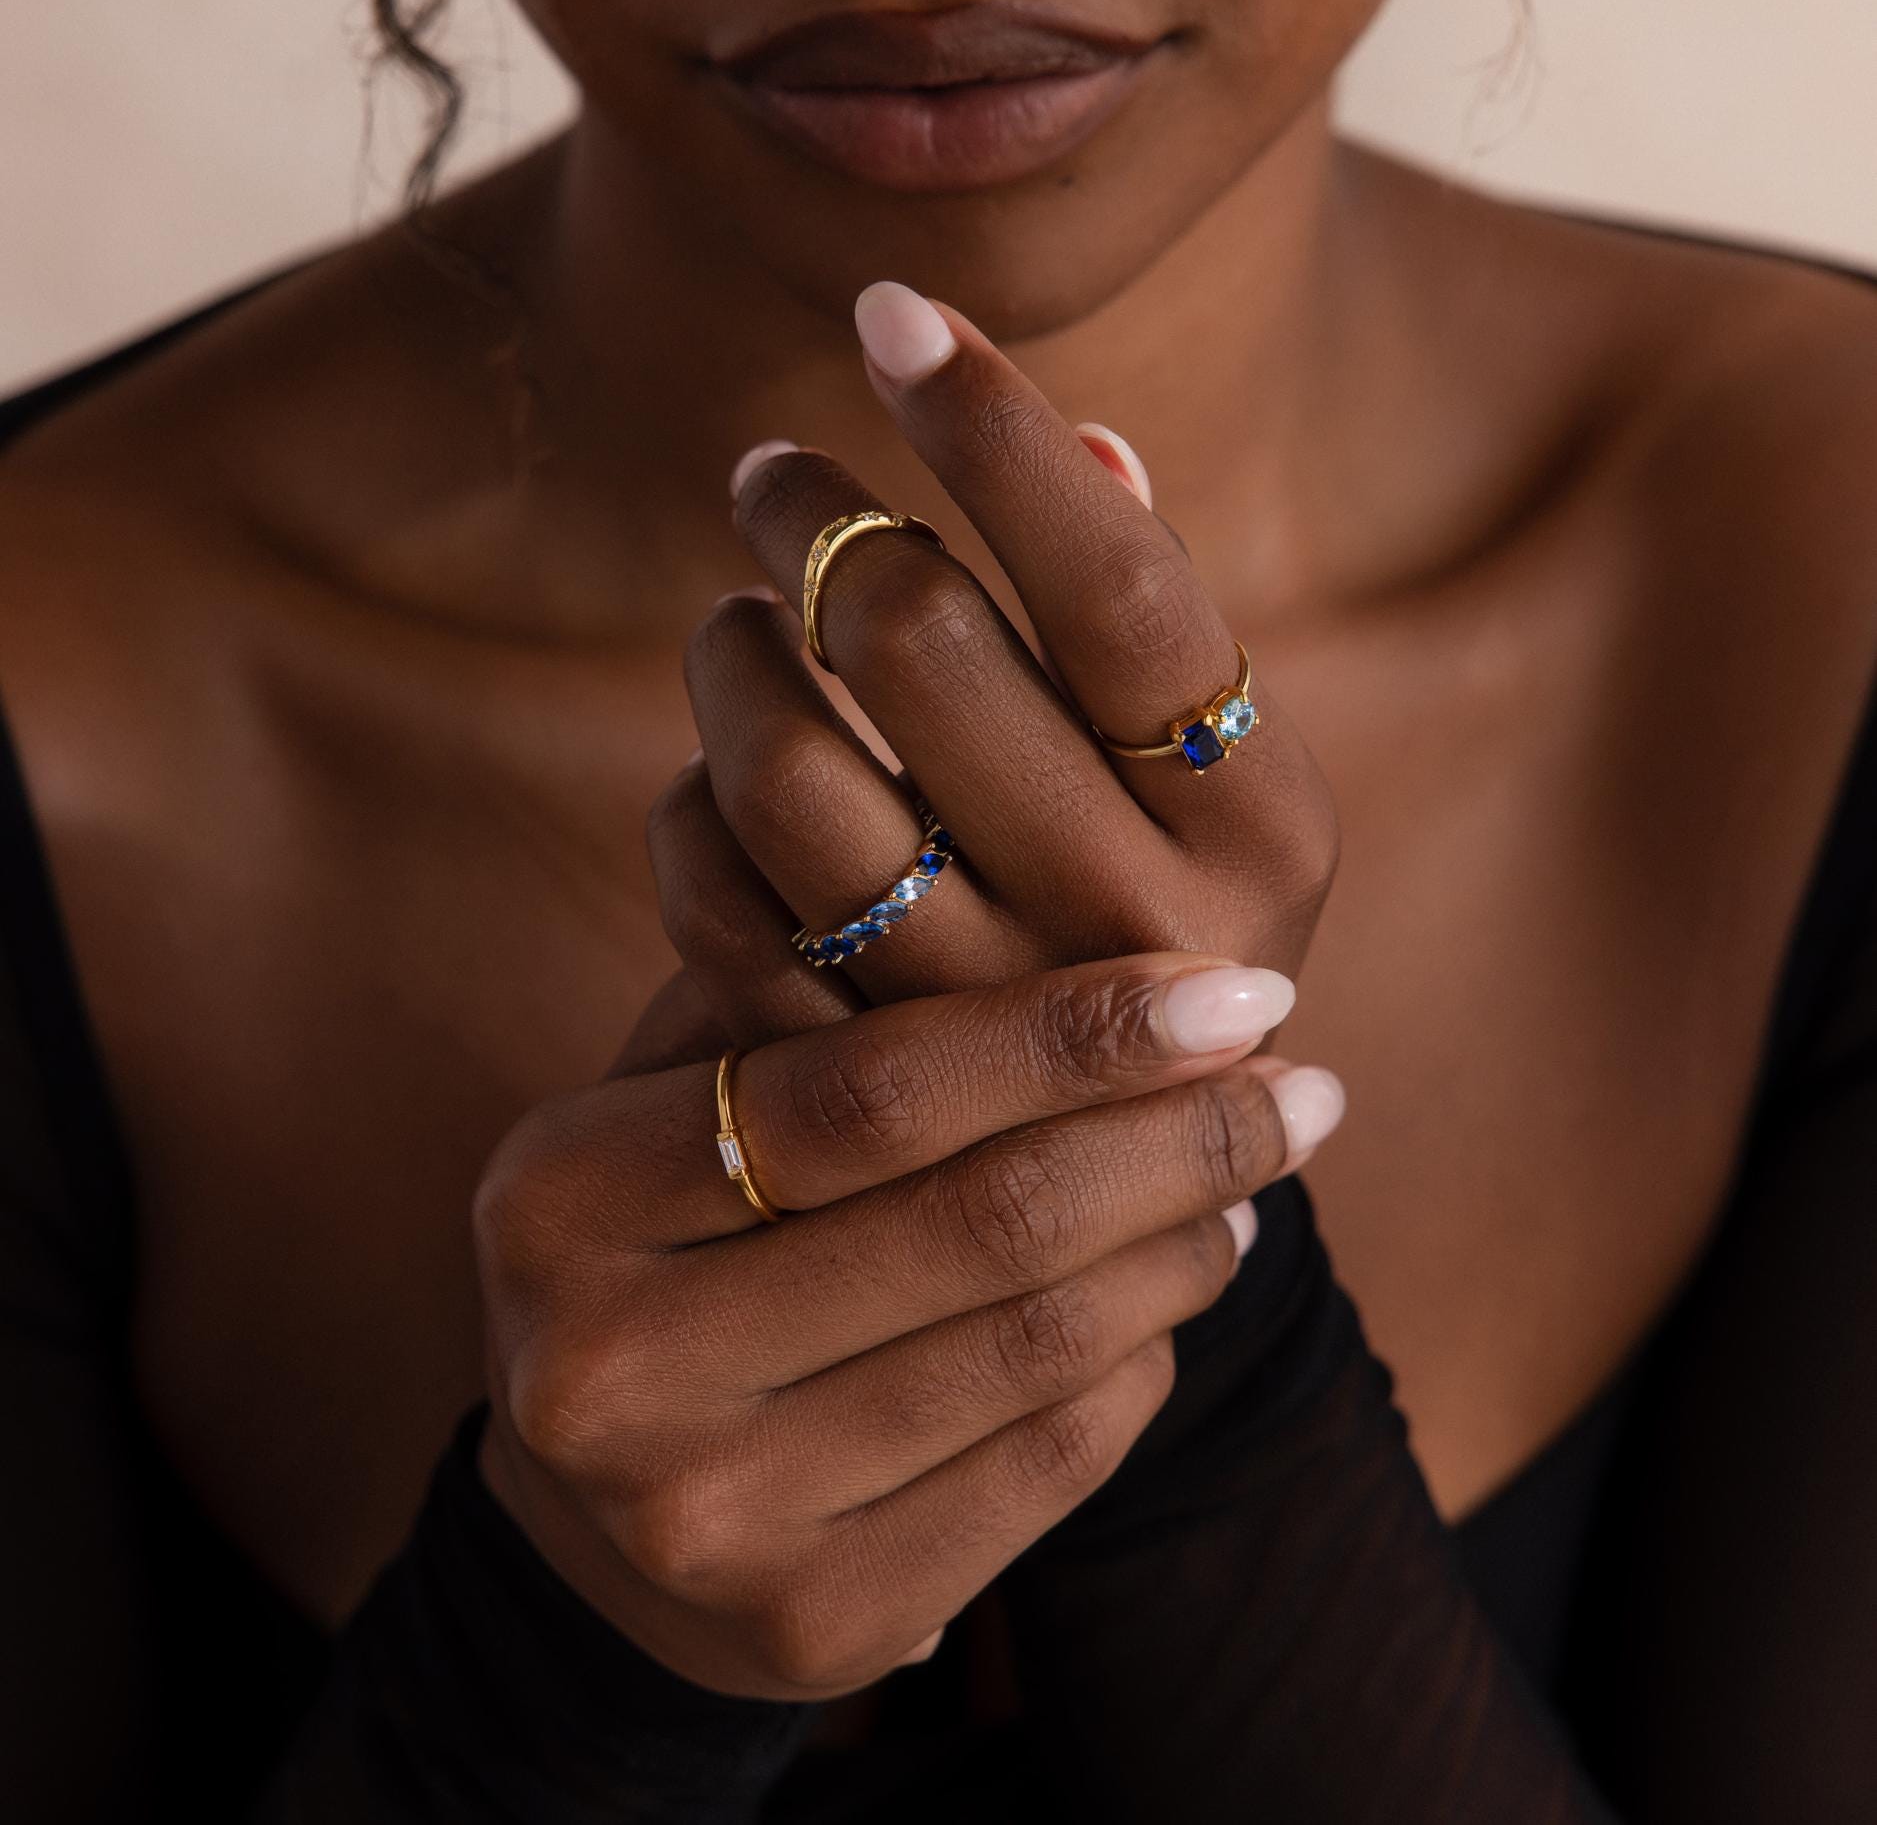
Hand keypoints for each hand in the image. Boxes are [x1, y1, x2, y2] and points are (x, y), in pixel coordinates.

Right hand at [476, 953, 1323, 1700]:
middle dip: (1181, 1139)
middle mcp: (604, 1370)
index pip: (869, 1093)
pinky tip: (1173, 1293)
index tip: (1237, 993)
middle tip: (1300, 1087)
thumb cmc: (681, 1235)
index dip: (1075, 1033)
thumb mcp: (694, 1096)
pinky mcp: (808, 1630)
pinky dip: (1143, 1364)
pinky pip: (1047, 1469)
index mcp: (557, 1196)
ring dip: (1186, 1247)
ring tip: (1252, 1181)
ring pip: (1034, 1350)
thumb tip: (1133, 965)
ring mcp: (702, 1519)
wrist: (601, 1504)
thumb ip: (832, 1004)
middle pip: (979, 1224)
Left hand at [654, 281, 1337, 1052]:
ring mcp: (993, 1027)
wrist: (1126, 1164)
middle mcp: (1144, 930)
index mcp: (1264, 820)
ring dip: (728, 654)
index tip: (886, 310)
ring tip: (734, 621)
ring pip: (788, 774)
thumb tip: (1083, 445)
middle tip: (770, 477)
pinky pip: (718, 904)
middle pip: (926, 647)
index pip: (1118, 584)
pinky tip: (712, 772)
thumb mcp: (1213, 784)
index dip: (995, 429)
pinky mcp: (871, 1093)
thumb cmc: (1168, 907)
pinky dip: (688, 809)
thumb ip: (1154, 629)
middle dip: (817, 521)